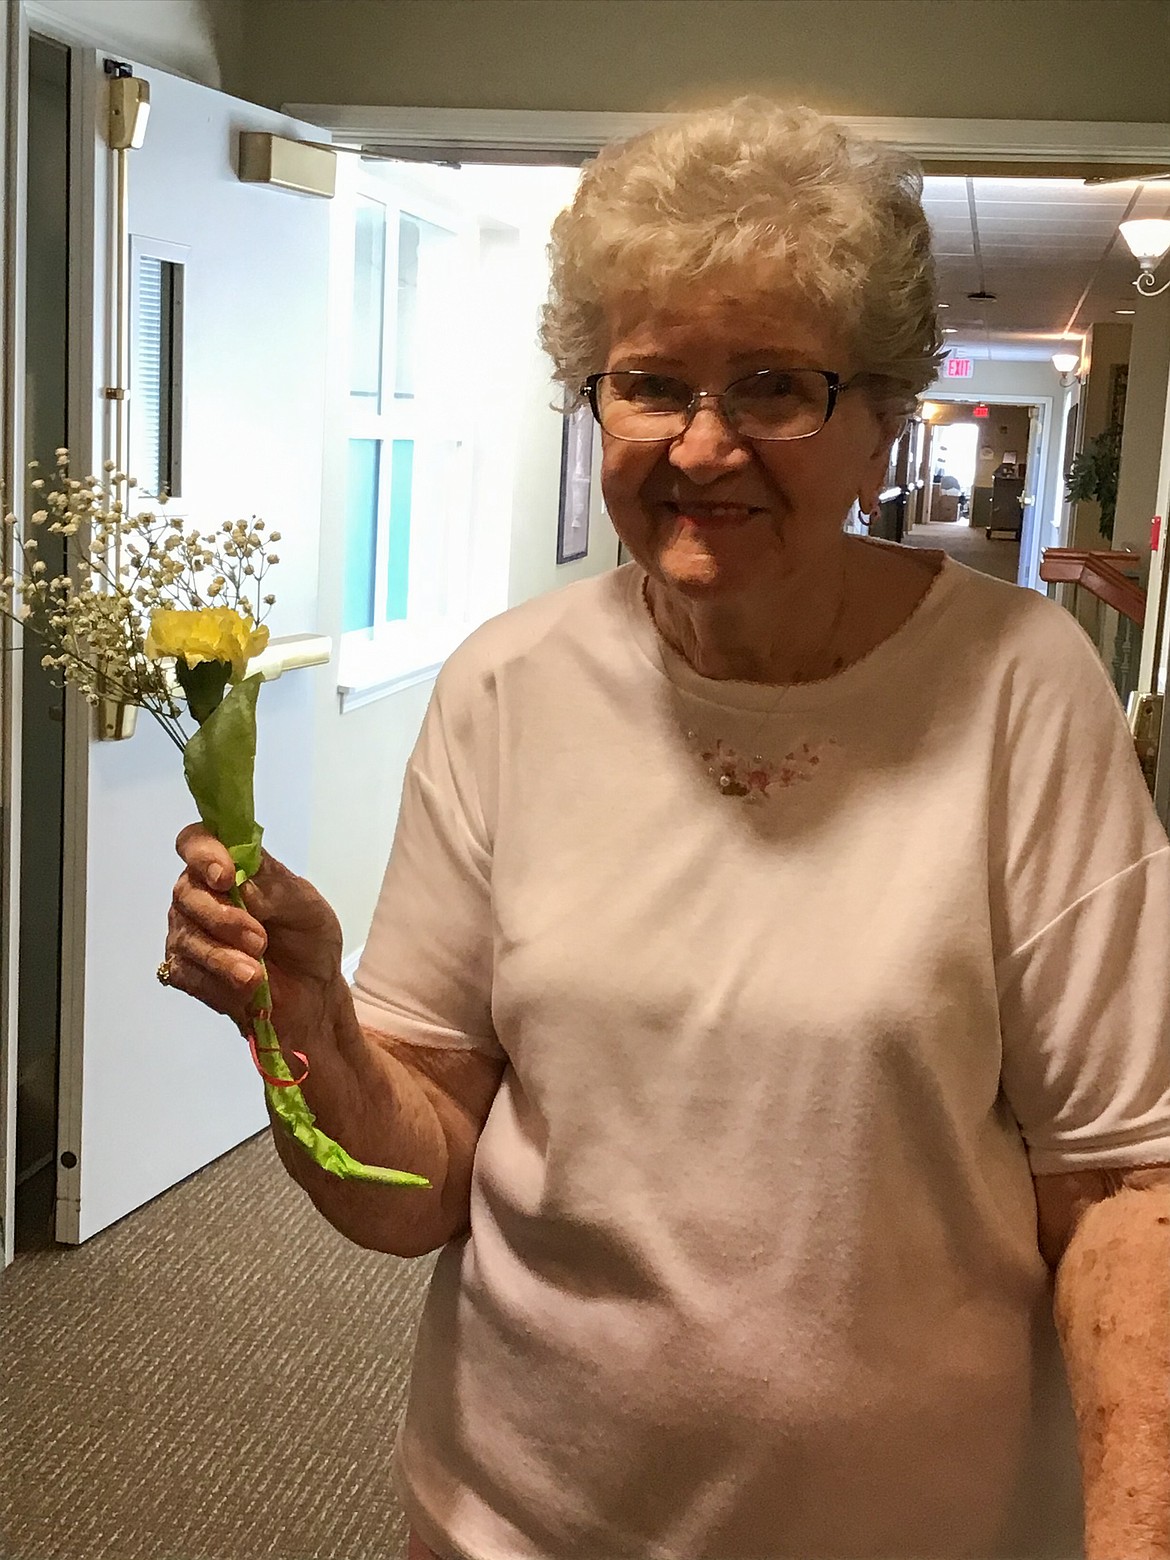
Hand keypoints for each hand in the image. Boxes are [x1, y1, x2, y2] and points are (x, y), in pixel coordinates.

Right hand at [166, 823, 342, 1026]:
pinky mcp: (185, 971)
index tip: (225, 876)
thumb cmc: (307, 939)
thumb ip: (275, 887)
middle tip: (259, 940)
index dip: (203, 853)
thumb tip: (241, 881)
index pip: (196, 842)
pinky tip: (243, 988)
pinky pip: (186, 973)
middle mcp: (200, 895)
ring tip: (255, 974)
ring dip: (222, 956)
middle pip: (186, 893)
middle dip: (222, 918)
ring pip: (185, 937)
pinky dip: (217, 982)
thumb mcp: (306, 905)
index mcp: (230, 866)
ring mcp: (188, 933)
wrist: (313, 993)